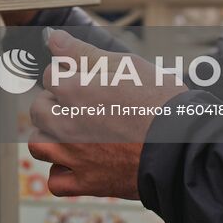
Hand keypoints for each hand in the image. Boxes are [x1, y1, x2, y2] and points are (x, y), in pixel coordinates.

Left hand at [26, 31, 183, 198]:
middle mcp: (66, 123)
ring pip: (38, 144)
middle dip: (54, 103)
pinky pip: (55, 181)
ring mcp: (73, 155)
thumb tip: (54, 39)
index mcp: (73, 90)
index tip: (87, 82)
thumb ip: (82, 52)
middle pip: (38, 108)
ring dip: (49, 135)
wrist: (184, 145)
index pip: (48, 76)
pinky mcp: (86, 183)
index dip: (68, 75)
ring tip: (73, 132)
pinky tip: (77, 161)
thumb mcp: (125, 64)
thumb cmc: (159, 100)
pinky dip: (61, 172)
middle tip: (82, 105)